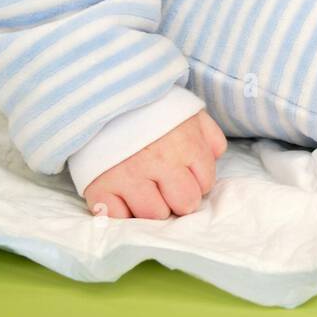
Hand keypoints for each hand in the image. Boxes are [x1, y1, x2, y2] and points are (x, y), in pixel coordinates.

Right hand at [83, 111, 227, 219]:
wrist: (104, 98)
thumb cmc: (151, 110)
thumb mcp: (188, 112)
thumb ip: (209, 135)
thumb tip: (216, 157)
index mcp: (185, 142)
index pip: (206, 183)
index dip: (196, 180)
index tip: (183, 172)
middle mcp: (159, 161)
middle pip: (185, 204)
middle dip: (178, 197)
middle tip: (165, 185)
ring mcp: (129, 175)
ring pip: (154, 215)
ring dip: (151, 206)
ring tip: (143, 188)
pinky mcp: (100, 187)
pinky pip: (118, 218)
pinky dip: (120, 212)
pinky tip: (121, 196)